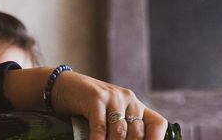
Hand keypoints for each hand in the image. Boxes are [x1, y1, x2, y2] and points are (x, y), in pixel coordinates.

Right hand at [51, 71, 167, 139]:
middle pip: (137, 134)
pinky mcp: (96, 98)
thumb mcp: (110, 117)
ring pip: (120, 133)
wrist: (64, 86)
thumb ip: (122, 131)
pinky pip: (101, 127)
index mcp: (136, 105)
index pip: (158, 124)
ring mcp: (113, 97)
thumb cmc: (89, 108)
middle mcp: (128, 99)